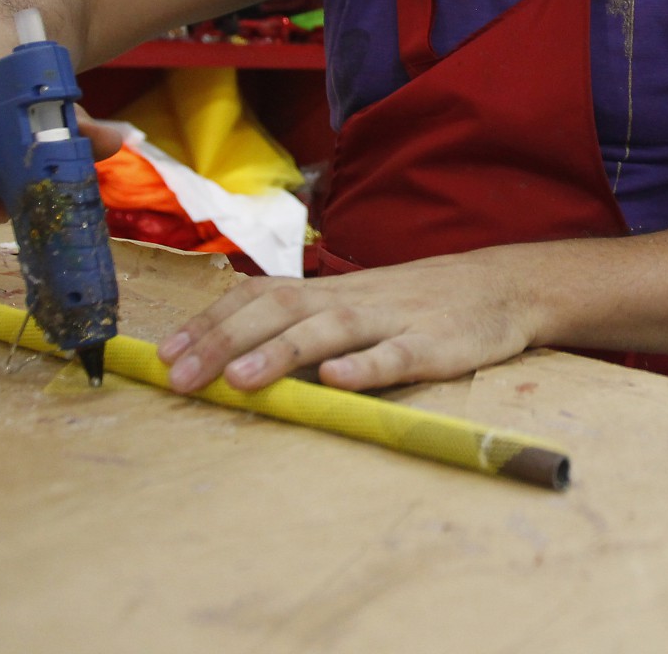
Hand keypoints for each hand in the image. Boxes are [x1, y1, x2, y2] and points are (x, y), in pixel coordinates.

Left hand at [157, 252, 537, 393]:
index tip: (165, 355)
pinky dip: (366, 367)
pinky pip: (398, 355)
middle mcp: (353, 298)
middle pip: (281, 310)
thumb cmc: (416, 302)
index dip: (210, 323)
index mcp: (329, 291)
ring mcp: (394, 318)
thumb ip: (305, 322)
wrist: (502, 286)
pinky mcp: (436, 344)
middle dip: (225, 341)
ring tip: (240, 380)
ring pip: (331, 329)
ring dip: (282, 352)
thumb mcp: (356, 303)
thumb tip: (230, 351)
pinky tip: (337, 382)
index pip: (258, 297)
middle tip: (180, 377)